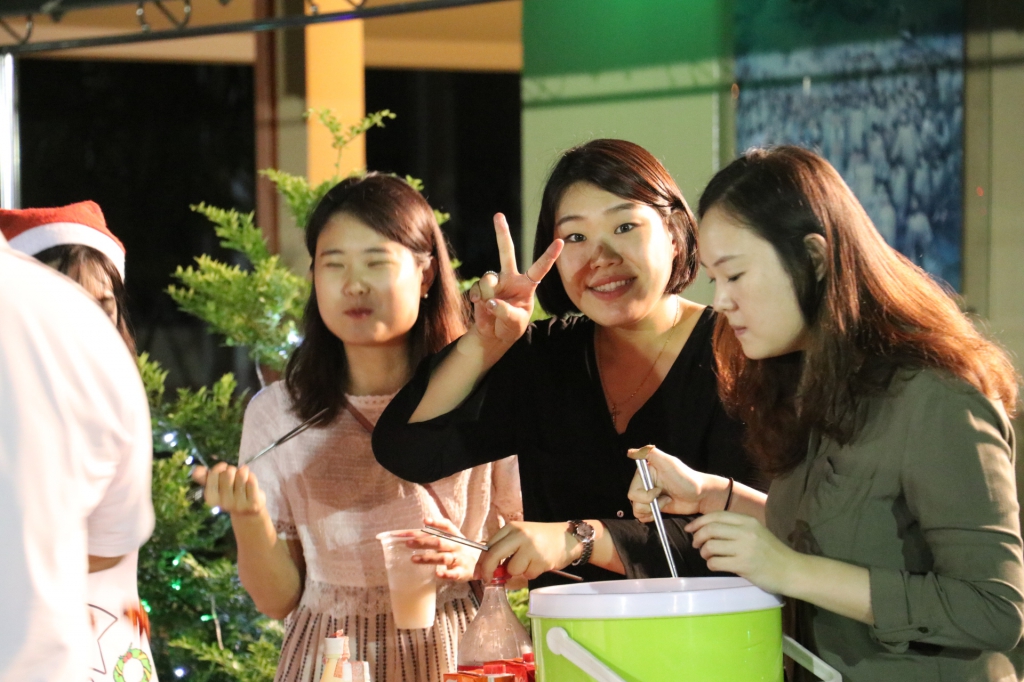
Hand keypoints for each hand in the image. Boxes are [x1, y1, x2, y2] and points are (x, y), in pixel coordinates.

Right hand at [192, 462, 265, 516]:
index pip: (213, 474)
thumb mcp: (217, 486)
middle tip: (235, 474)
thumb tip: (195, 470)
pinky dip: (252, 477)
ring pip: (241, 475)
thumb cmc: (230, 493)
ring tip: (243, 476)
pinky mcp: (252, 504)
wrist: (247, 511)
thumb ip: (205, 477)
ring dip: (243, 472)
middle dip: (232, 469)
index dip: (220, 467)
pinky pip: (252, 481)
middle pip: (228, 472)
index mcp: (211, 499)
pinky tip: (250, 482)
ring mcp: (239, 505)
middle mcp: (223, 504)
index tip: (224, 467)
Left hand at [394, 517, 477, 581]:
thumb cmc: (460, 550)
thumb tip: (414, 532)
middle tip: (408, 543)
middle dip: (423, 542)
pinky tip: (438, 574)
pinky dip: (446, 574)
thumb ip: (438, 535)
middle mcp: (457, 546)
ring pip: (443, 558)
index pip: (447, 526)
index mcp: (455, 536)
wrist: (480, 564)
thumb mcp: (453, 539)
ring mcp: (459, 559)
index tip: (425, 520)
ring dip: (428, 558)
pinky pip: (454, 573)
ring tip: (413, 559)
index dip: (437, 523)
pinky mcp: (461, 572)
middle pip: (440, 542)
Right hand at [467, 213, 562, 351]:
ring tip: (489, 305)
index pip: (540, 268)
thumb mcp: (516, 323)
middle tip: (498, 215)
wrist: (493, 335)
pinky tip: (479, 305)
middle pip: (507, 253)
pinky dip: (477, 298)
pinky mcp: (480, 289)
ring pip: (488, 278)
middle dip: (502, 234)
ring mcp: (495, 282)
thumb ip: (505, 312)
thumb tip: (490, 300)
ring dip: (488, 292)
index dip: (549, 256)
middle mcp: (510, 278)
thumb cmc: (511, 327)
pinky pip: (476, 289)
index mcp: (526, 285)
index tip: (560, 242)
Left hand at [476, 521, 576, 580]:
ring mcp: (530, 547)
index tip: (479, 574)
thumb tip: (488, 570)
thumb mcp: (521, 537)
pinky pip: (528, 574)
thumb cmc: (541, 539)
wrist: (568, 538)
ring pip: (512, 569)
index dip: (481, 562)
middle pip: (494, 556)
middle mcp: (519, 535)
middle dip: (489, 571)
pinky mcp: (541, 559)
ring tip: (530, 563)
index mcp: (511, 528)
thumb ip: (505, 549)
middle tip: (489, 580)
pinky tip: (539, 564)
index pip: (489, 546)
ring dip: (519, 572)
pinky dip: (532, 574)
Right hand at [628, 445, 721, 519]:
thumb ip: (650, 453)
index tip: (658, 490)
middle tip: (665, 497)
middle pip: (634, 500)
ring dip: (652, 509)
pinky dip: (650, 516)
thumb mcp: (669, 463)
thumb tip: (630, 452)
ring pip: (637, 509)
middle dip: (649, 502)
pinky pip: (642, 516)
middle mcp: (645, 483)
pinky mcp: (654, 507)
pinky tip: (662, 509)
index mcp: (645, 473)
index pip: (633, 490)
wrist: (701, 495)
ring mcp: (649, 496)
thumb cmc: (686, 478)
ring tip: (667, 502)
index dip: (645, 494)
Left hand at [685, 512, 798, 594]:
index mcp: (748, 521)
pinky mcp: (744, 565)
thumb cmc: (772, 552)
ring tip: (708, 557)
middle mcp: (745, 531)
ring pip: (710, 546)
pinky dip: (711, 564)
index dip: (698, 522)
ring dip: (704, 553)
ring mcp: (744, 548)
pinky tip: (716, 565)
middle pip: (709, 529)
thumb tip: (707, 527)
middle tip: (696, 545)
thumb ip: (736, 527)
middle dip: (697, 537)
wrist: (792, 570)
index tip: (690, 529)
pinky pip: (716, 563)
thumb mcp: (756, 532)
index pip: (716, 516)